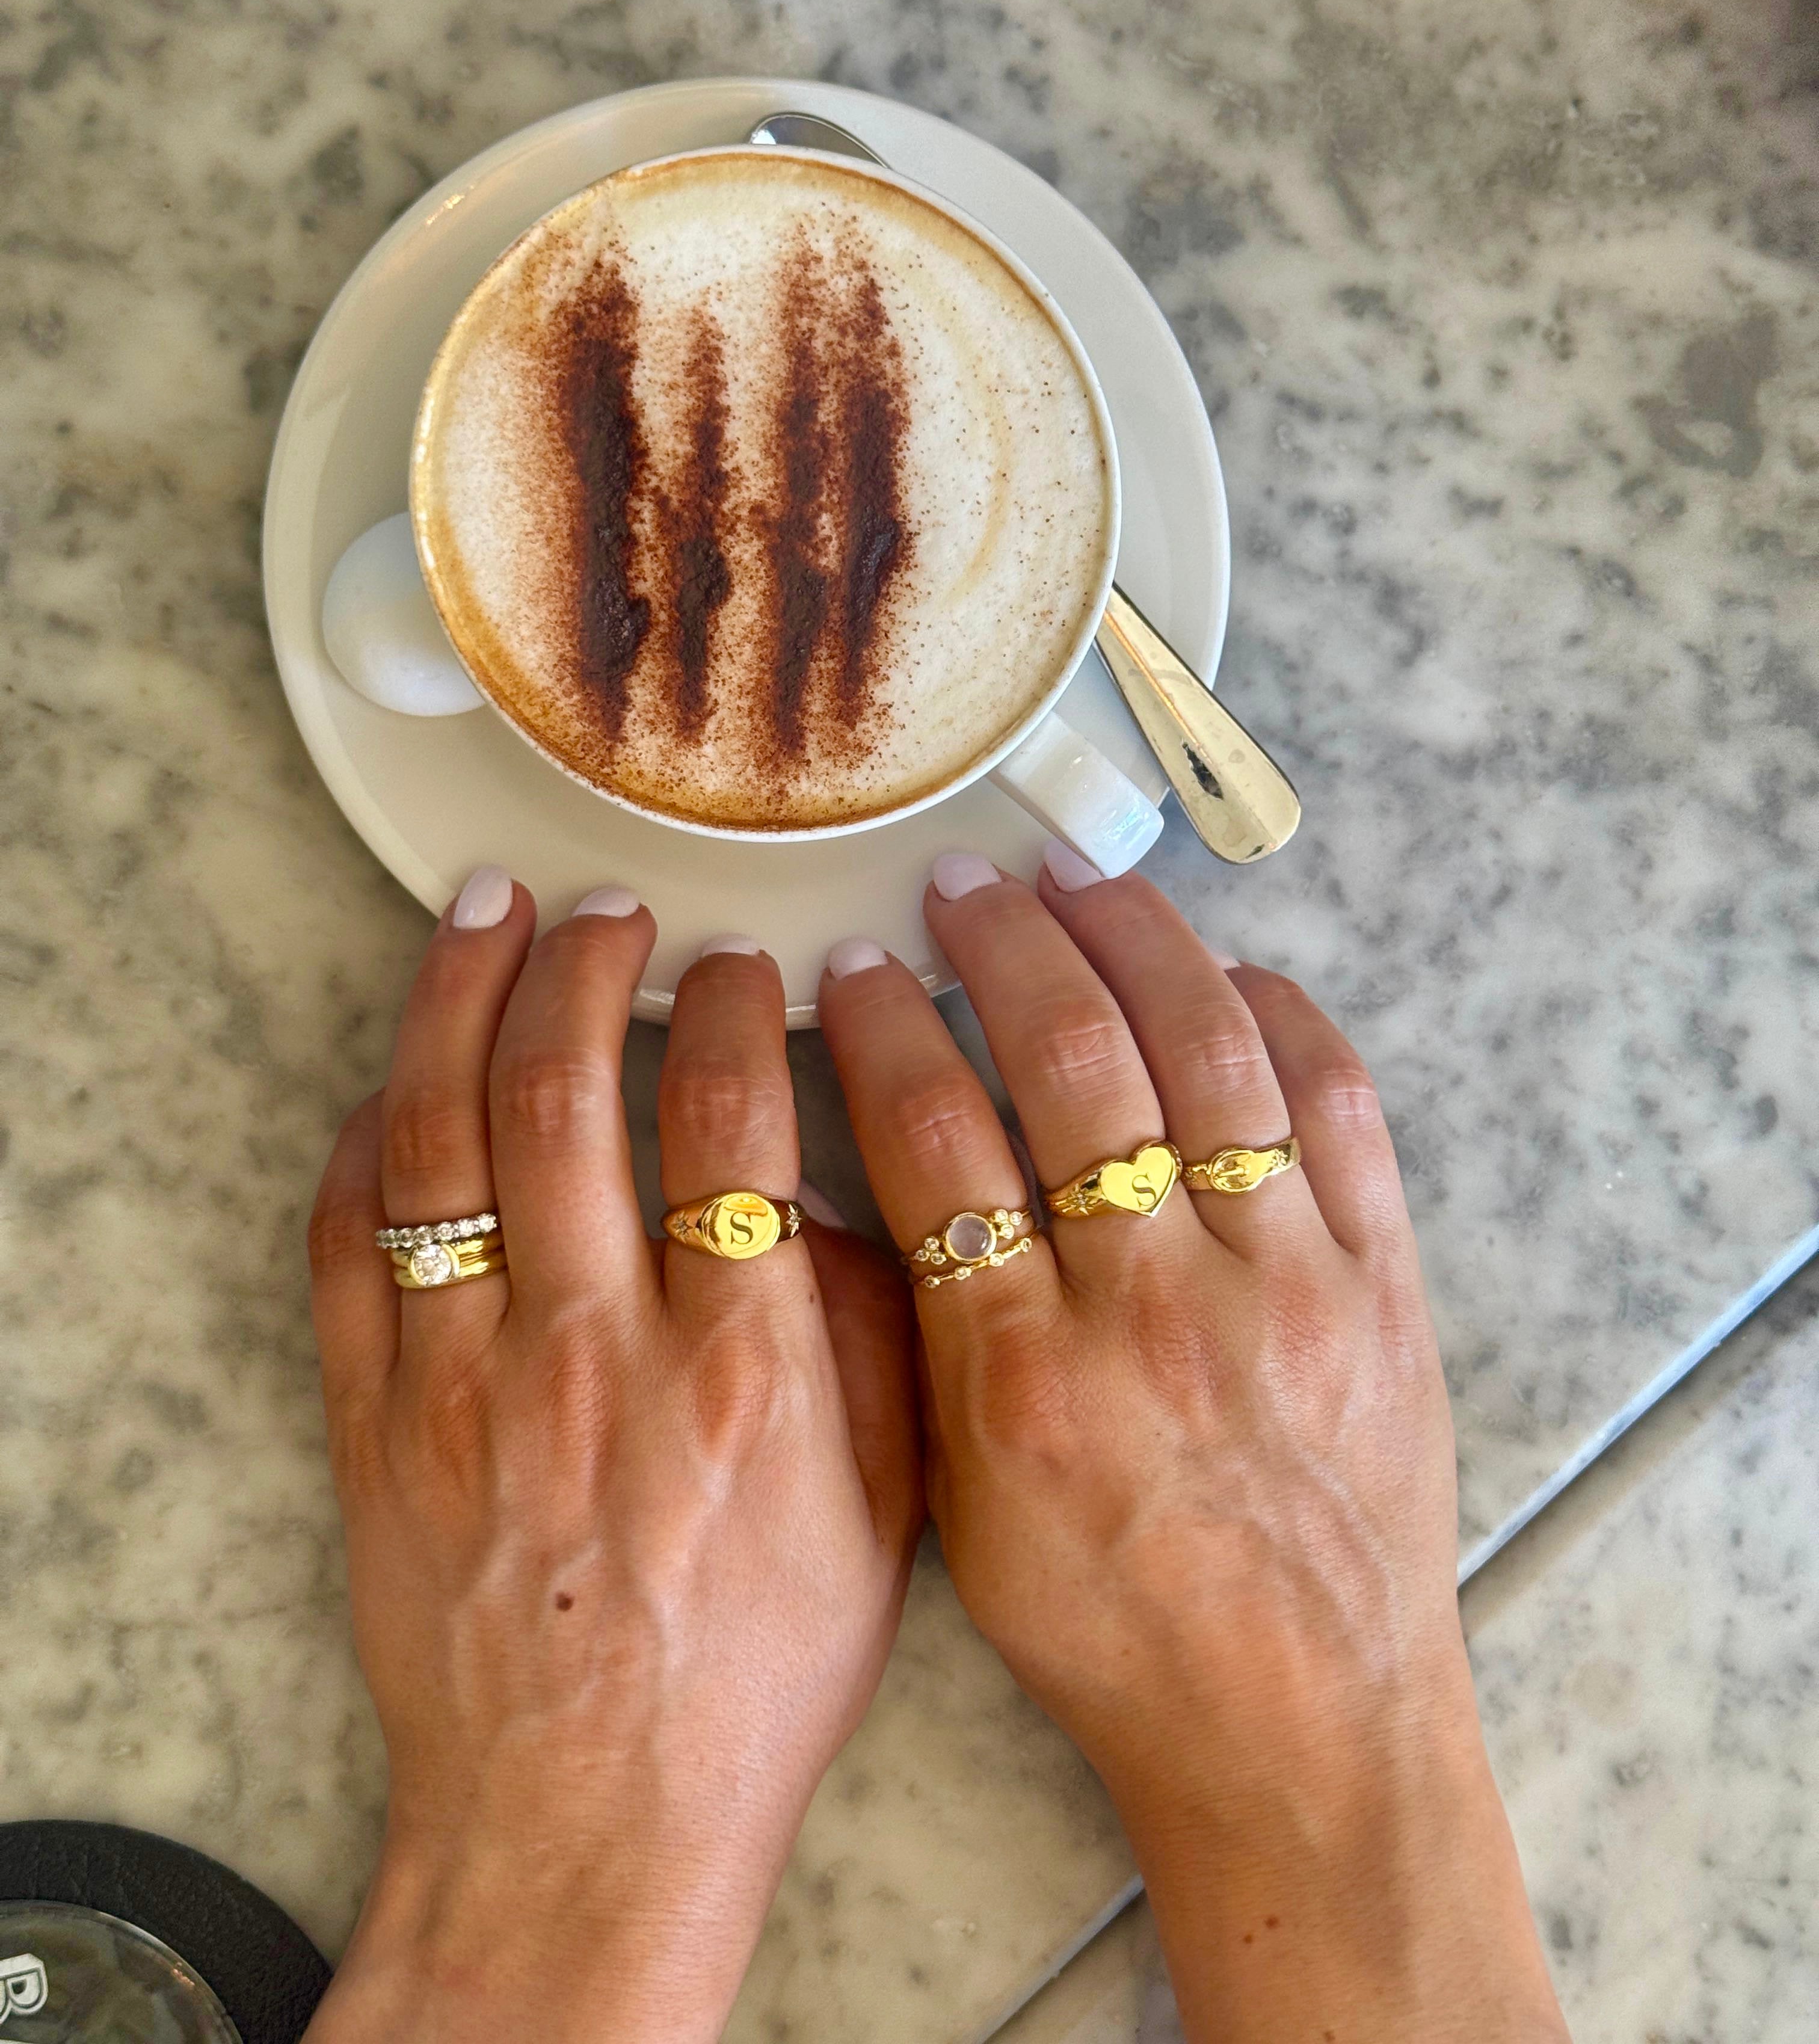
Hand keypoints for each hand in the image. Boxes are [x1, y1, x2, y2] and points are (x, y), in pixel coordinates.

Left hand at [303, 879, 920, 2043]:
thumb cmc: (747, 1681)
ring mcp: (465, 1385)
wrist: (586, 1826)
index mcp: (738, 1369)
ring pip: (439, 1138)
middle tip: (603, 903)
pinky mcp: (374, 1426)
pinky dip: (364, 1142)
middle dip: (582, 963)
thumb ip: (869, 1338)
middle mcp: (594, 1354)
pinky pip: (345, 1245)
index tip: (738, 962)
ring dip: (458, 1001)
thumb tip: (826, 1195)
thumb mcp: (885, 1515)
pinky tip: (395, 1080)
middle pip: (565, 1092)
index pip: (726, 1116)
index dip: (728, 1005)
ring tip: (483, 914)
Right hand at [818, 849, 1567, 2043]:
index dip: (883, 1026)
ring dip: (1133, 940)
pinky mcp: (1381, 1282)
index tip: (850, 965)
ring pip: (1207, 1048)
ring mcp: (1285, 1282)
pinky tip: (1231, 968)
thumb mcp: (963, 1506)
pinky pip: (1339, 1104)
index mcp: (1027, 1373)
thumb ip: (920, 1339)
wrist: (1299, 1724)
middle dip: (1001, 944)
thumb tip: (871, 1177)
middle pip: (1072, 1058)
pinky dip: (1283, 1015)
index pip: (935, 1138)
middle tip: (958, 884)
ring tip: (1076, 880)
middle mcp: (1157, 1306)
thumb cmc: (1111, 1628)